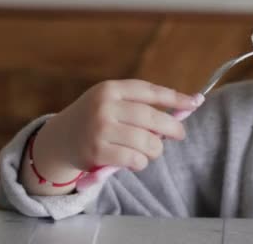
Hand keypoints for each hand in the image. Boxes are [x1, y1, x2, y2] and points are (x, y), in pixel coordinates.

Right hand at [34, 80, 202, 173]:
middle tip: (180, 134)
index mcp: (110, 89)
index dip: (175, 98)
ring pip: (147, 141)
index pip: (150, 91)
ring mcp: (100, 129)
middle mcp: (104, 106)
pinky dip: (141, 162)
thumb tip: (183, 109)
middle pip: (152, 118)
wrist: (58, 140)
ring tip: (152, 151)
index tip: (195, 102)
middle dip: (172, 128)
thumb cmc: (95, 120)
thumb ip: (140, 105)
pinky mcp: (97, 151)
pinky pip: (135, 159)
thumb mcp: (111, 103)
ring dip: (155, 150)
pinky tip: (136, 161)